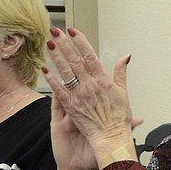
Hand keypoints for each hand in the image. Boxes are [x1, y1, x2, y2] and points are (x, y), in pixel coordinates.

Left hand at [43, 27, 136, 167]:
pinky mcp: (71, 105)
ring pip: (65, 71)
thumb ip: (121, 73)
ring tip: (50, 44)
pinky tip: (45, 68)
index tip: (74, 31)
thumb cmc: (118, 119)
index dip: (81, 42)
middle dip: (65, 44)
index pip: (91, 57)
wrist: (111, 138)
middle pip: (75, 60)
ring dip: (56, 56)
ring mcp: (80, 95)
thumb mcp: (124, 93)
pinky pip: (58, 89)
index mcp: (104, 82)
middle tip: (57, 31)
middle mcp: (91, 86)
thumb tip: (125, 57)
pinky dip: (51, 78)